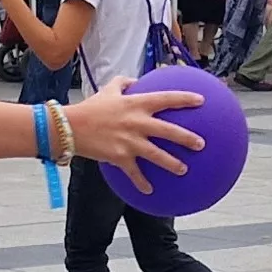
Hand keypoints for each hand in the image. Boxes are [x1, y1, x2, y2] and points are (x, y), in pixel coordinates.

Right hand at [61, 76, 205, 197]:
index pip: (166, 99)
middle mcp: (137, 123)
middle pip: (168, 131)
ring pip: (157, 155)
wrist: (69, 127)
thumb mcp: (107, 89)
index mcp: (136, 104)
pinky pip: (134, 173)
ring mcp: (129, 141)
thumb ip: (124, 82)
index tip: (201, 101)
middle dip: (187, 138)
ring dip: (172, 164)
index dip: (185, 99)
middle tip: (201, 144)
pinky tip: (149, 191)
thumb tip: (135, 80)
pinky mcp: (120, 157)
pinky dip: (141, 183)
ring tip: (183, 170)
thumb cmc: (89, 108)